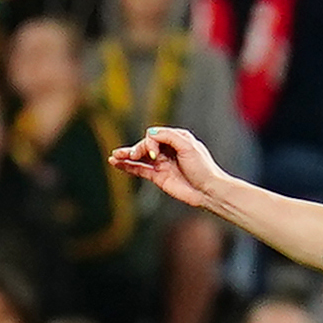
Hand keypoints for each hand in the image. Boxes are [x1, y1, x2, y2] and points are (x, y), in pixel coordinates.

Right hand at [107, 124, 227, 210]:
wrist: (208, 190)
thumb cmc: (202, 167)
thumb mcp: (187, 145)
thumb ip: (168, 136)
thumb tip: (150, 132)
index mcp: (176, 138)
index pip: (155, 135)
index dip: (150, 143)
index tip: (154, 154)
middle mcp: (168, 150)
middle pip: (145, 145)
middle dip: (137, 149)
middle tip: (132, 156)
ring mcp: (162, 164)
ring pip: (140, 158)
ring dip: (126, 156)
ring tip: (113, 157)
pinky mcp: (158, 177)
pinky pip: (139, 170)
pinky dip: (128, 167)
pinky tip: (117, 164)